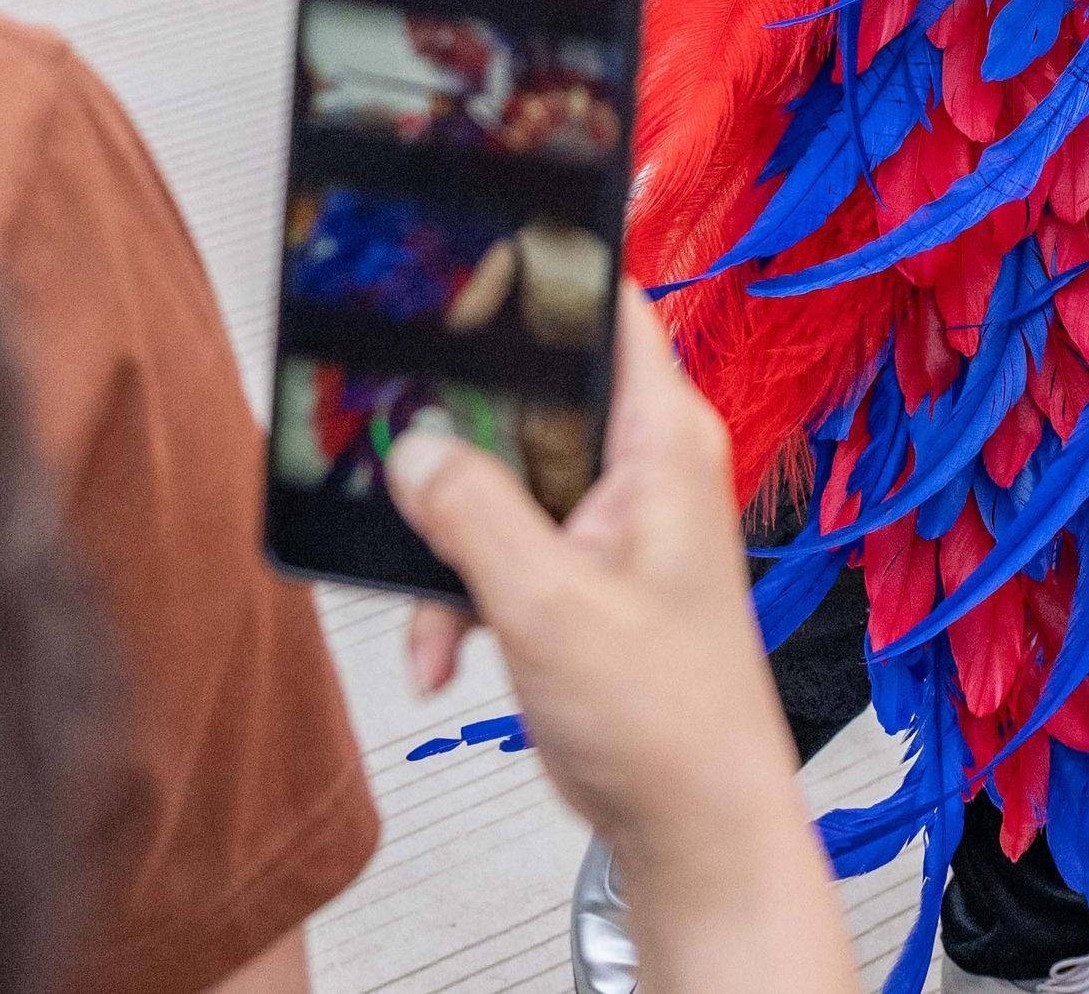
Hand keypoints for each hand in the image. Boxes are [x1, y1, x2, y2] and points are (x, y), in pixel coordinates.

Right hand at [392, 297, 843, 972]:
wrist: (689, 828)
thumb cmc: (665, 722)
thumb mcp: (546, 606)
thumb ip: (472, 514)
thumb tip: (414, 449)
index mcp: (663, 442)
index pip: (607, 308)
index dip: (539, 272)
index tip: (459, 260)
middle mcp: (643, 466)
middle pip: (529, 397)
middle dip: (458, 444)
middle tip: (398, 459)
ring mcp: (612, 521)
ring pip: (500, 480)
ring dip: (450, 543)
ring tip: (436, 612)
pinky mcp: (583, 571)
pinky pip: (501, 545)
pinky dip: (463, 594)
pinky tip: (446, 652)